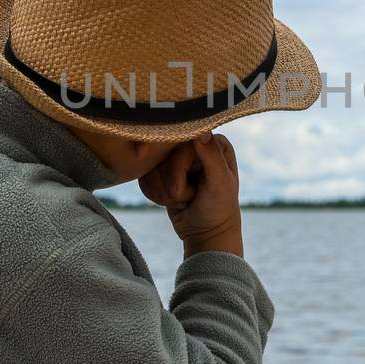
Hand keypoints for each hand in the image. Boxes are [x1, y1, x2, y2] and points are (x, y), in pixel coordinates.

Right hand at [140, 131, 242, 257]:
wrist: (206, 233)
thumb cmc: (219, 209)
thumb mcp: (221, 183)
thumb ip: (212, 156)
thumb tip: (201, 130)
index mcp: (212, 142)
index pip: (180, 142)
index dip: (177, 168)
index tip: (182, 190)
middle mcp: (193, 144)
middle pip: (161, 154)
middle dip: (171, 184)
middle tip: (189, 198)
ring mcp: (175, 157)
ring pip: (150, 167)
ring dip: (163, 192)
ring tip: (184, 201)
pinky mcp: (161, 170)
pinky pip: (143, 177)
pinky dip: (155, 194)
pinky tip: (172, 202)